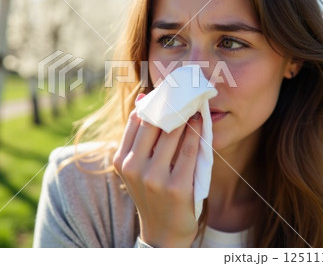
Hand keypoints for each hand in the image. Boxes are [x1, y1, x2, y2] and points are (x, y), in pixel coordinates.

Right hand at [113, 99, 202, 247]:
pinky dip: (196, 133)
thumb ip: (139, 136)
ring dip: (185, 116)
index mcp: (121, 160)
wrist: (163, 231)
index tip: (165, 91)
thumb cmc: (152, 192)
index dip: (151, 102)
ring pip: (172, 134)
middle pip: (153, 124)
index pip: (135, 120)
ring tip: (194, 105)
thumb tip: (142, 97)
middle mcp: (134, 168)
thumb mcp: (137, 167)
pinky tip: (200, 123)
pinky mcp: (176, 187)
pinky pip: (188, 151)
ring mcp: (154, 178)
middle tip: (183, 92)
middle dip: (169, 105)